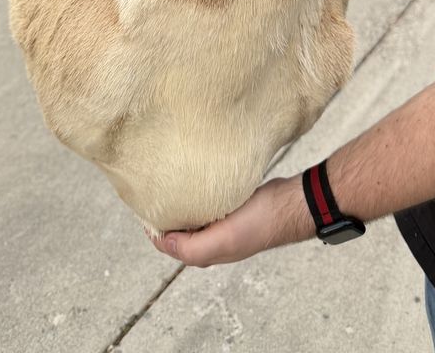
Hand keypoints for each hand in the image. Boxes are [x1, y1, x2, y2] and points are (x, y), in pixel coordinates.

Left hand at [149, 175, 314, 267]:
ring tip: (166, 187)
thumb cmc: (260, 222)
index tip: (144, 209)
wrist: (290, 204)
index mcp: (207, 252)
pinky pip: (206, 203)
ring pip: (191, 216)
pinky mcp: (230, 207)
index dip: (154, 229)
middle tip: (152, 194)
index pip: (170, 244)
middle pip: (178, 231)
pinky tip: (191, 183)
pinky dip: (195, 196)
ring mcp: (222, 223)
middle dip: (164, 217)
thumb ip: (193, 247)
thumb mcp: (224, 239)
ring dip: (179, 205)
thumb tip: (163, 242)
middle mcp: (212, 239)